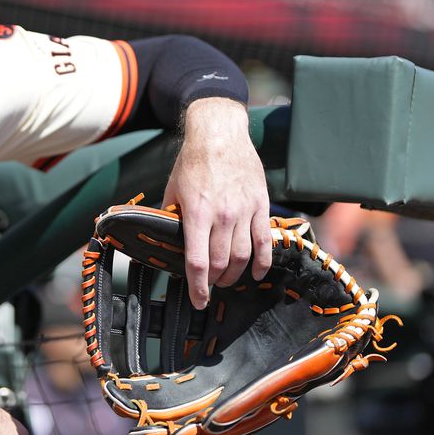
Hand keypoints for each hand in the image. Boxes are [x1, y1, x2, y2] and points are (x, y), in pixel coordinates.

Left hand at [163, 98, 270, 307]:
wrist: (220, 134)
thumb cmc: (192, 162)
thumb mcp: (173, 190)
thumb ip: (171, 218)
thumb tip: (168, 241)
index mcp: (197, 213)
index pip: (198, 262)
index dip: (197, 287)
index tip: (197, 299)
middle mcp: (222, 215)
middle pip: (221, 264)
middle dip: (214, 282)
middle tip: (209, 287)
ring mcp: (244, 211)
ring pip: (243, 257)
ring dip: (234, 275)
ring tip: (227, 279)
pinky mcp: (260, 205)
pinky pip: (265, 241)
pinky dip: (262, 262)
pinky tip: (256, 274)